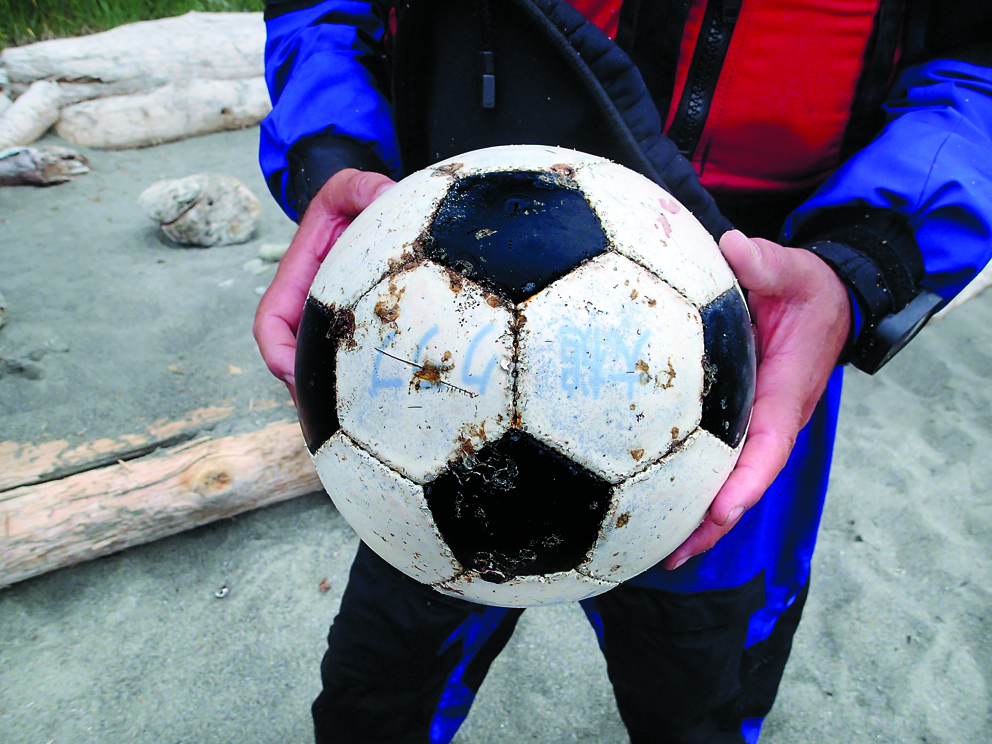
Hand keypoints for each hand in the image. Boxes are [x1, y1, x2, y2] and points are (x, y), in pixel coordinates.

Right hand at [253, 169, 394, 399]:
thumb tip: (382, 193)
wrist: (366, 213)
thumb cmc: (351, 203)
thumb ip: (359, 186)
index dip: (276, 352)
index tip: (292, 373)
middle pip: (295, 361)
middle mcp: (308, 310)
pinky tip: (382, 410)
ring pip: (322, 371)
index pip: (270, 324)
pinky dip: (358, 390)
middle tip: (332, 418)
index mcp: (296, 282)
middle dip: (307, 392)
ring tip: (357, 425)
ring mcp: (330, 325)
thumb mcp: (349, 188)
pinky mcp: (354, 334)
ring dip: (332, 400)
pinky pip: (350, 367)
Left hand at [663, 230, 851, 568]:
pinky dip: (691, 487)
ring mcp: (755, 425)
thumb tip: (735, 249)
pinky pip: (716, 461)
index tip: (720, 509)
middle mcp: (772, 420)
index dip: (747, 481)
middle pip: (744, 481)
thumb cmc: (810, 291)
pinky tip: (651, 505)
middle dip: (714, 520)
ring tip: (658, 552)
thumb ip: (768, 263)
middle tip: (674, 552)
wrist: (827, 304)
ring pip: (728, 480)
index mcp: (786, 393)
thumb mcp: (796, 271)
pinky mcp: (737, 422)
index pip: (769, 444)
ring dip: (699, 517)